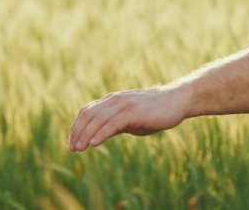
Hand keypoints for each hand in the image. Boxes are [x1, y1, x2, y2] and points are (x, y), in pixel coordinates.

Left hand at [68, 87, 189, 151]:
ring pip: (98, 119)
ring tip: (79, 148)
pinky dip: (101, 133)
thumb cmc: (153, 112)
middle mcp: (114, 100)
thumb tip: (98, 136)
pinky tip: (94, 144)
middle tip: (72, 148)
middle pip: (88, 115)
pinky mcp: (133, 111)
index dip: (76, 127)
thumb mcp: (129, 120)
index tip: (72, 142)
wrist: (176, 101)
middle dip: (77, 132)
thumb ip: (114, 125)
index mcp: (111, 101)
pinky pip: (113, 123)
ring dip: (86, 134)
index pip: (87, 112)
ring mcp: (123, 104)